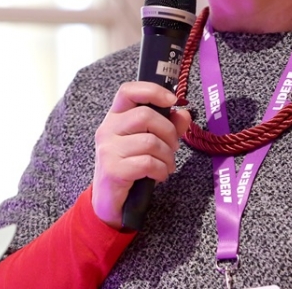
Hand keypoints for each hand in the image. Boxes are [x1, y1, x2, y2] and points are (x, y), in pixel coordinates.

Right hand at [92, 81, 190, 228]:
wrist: (110, 201)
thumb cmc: (130, 165)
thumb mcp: (150, 142)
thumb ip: (168, 125)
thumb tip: (184, 114)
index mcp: (116, 116)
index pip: (128, 91)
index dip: (152, 91)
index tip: (172, 100)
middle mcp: (108, 128)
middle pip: (145, 115)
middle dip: (168, 132)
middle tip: (173, 147)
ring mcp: (108, 149)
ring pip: (149, 141)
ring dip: (167, 156)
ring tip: (167, 165)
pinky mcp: (113, 169)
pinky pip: (147, 163)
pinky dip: (161, 170)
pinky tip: (159, 175)